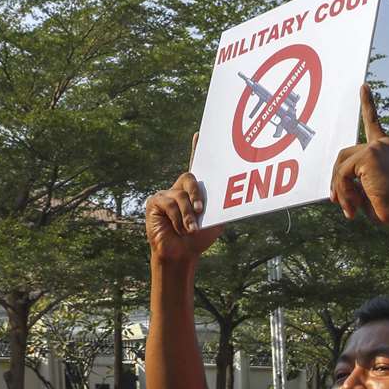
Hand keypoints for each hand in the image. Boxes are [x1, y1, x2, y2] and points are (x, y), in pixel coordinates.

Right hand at [145, 138, 225, 265]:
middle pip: (189, 177)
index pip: (196, 167)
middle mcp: (179, 189)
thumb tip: (233, 196)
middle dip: (196, 193)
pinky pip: (170, 204)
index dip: (196, 149)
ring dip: (188, 216)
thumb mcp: (215, 221)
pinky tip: (179, 229)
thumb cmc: (198, 239)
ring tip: (191, 229)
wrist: (181, 255)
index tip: (200, 134)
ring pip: (180, 196)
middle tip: (201, 210)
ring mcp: (166, 194)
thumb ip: (221, 206)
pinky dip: (178, 219)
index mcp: (194, 191)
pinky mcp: (155, 202)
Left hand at [329, 85, 388, 230]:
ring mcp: (375, 147)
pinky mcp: (369, 155)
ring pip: (341, 165)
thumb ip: (354, 178)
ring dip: (340, 189)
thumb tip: (334, 183)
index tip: (363, 86)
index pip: (373, 122)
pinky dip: (343, 192)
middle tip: (337, 202)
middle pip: (343, 154)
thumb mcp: (368, 189)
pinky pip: (343, 173)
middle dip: (336, 179)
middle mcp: (381, 144)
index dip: (368, 104)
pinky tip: (354, 206)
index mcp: (384, 149)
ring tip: (350, 209)